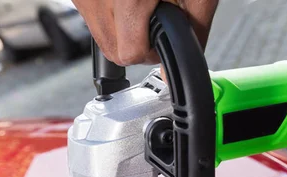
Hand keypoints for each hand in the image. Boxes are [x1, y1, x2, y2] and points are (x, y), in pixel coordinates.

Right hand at [72, 0, 218, 65]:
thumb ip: (195, 30)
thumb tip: (186, 60)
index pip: (129, 53)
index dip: (151, 51)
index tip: (162, 37)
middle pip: (111, 48)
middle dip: (136, 42)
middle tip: (155, 18)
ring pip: (100, 33)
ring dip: (122, 28)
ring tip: (141, 1)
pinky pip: (91, 12)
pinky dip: (110, 10)